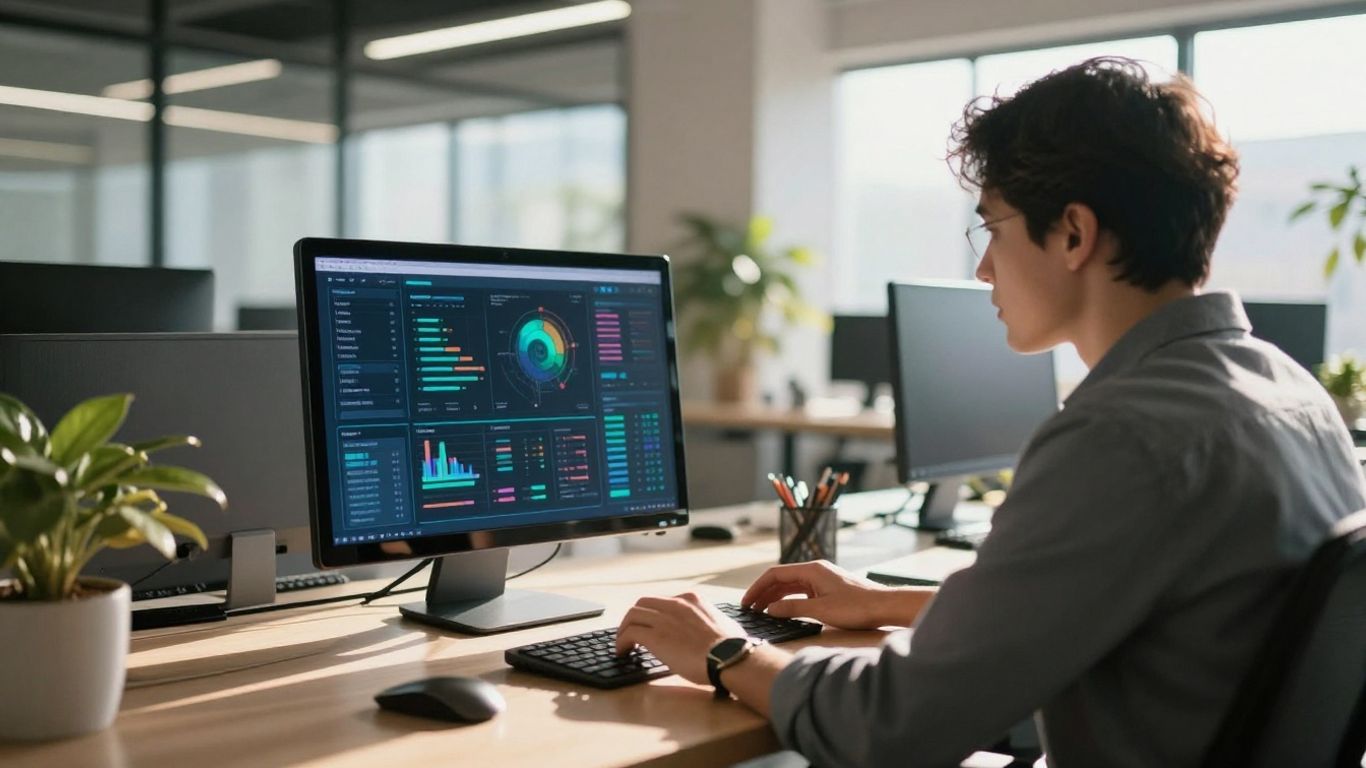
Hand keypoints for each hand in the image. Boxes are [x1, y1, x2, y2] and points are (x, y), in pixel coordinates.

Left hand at [615, 592, 746, 685]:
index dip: (654, 615)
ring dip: (624, 629)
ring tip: (623, 644)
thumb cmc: (732, 647)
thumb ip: (709, 622)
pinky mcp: (655, 636)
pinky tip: (623, 652)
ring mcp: (664, 618)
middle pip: (643, 603)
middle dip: (635, 618)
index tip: (652, 626)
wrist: (729, 657)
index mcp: (692, 600)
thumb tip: (712, 633)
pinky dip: (622, 641)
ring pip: (632, 615)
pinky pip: (629, 633)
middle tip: (632, 633)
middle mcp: (676, 604)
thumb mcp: (722, 623)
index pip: (664, 601)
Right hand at [741, 560, 927, 629]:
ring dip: (775, 597)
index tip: (746, 602)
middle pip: (782, 579)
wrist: (884, 606)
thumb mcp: (820, 611)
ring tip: (762, 611)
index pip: (775, 574)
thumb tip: (769, 610)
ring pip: (791, 586)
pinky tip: (784, 611)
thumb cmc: (856, 607)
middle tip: (750, 609)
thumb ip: (792, 609)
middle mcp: (815, 571)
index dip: (757, 588)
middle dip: (764, 593)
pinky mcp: (829, 589)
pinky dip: (790, 600)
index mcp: (811, 570)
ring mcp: (822, 579)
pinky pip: (802, 592)